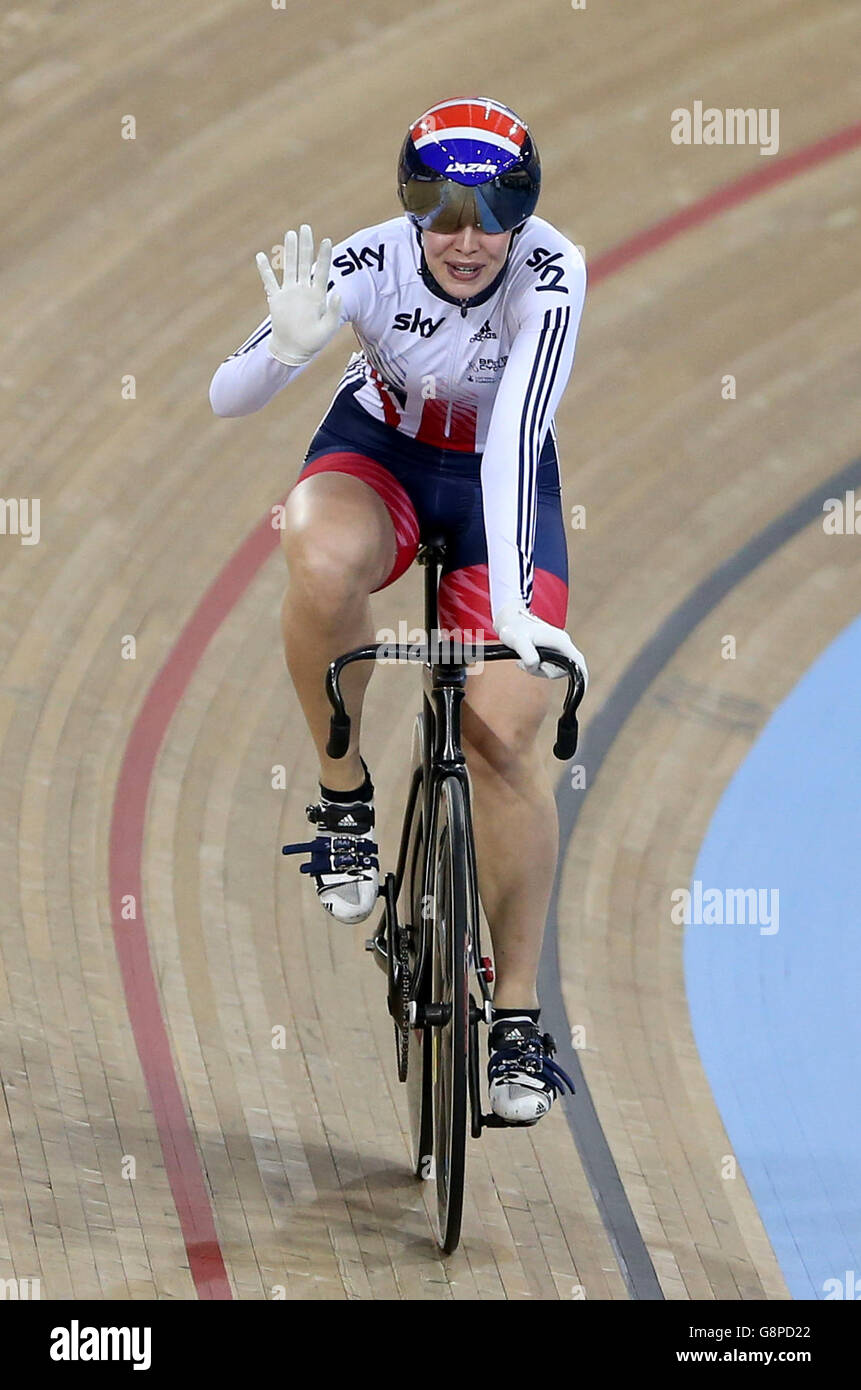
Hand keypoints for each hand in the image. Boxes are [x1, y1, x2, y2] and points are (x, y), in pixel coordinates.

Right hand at [256, 224, 341, 366]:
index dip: (324, 256)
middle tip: (305, 227)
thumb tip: (337, 292)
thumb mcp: (328, 329)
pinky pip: (269, 282)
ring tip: (290, 233)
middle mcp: (303, 290)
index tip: (326, 240)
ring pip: (289, 267)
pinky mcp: (276, 299)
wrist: (294, 351)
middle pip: (305, 263)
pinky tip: (261, 256)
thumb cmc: (313, 342)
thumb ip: (334, 311)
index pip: (322, 271)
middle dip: (305, 245)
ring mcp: (289, 293)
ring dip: (289, 251)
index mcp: (317, 295)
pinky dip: (265, 270)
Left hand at [494, 602, 588, 684]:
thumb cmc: (515, 629)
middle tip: (525, 665)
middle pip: (565, 668)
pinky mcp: (552, 650)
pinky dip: (537, 667)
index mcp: (560, 640)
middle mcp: (563, 643)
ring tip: (522, 660)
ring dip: (538, 670)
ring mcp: (558, 647)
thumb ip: (527, 654)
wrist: (511, 621)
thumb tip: (535, 665)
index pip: (578, 661)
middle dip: (545, 672)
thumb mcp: (518, 641)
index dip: (582, 676)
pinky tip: (524, 660)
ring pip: (555, 668)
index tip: (582, 689)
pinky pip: (549, 665)